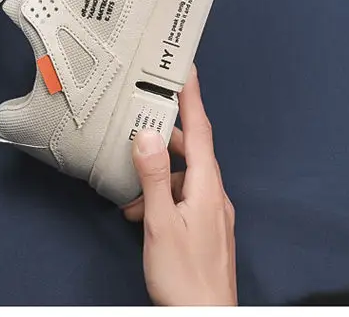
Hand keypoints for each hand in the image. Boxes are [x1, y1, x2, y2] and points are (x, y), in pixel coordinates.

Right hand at [123, 66, 236, 305]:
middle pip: (193, 151)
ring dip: (160, 174)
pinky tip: (143, 212)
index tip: (187, 70)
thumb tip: (147, 135)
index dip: (193, 98)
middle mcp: (215, 195)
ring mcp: (213, 213)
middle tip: (144, 122)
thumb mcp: (161, 223)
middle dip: (167, 136)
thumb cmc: (184, 278)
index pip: (201, 131)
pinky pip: (185, 198)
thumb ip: (154, 177)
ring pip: (186, 177)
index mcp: (207, 187)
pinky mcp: (207, 229)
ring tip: (133, 186)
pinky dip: (164, 196)